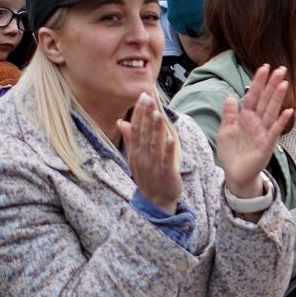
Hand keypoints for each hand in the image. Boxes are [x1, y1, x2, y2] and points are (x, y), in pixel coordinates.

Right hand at [119, 92, 182, 213]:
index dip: (139, 113)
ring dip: (156, 129)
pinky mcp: (166, 174)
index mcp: (136, 152)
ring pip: (154, 145)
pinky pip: (167, 160)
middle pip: (143, 134)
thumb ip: (131, 139)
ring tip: (157, 113)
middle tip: (148, 97)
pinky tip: (172, 138)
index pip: (136, 128)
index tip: (142, 96)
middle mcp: (142, 157)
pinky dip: (169, 150)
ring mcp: (153, 166)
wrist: (156, 200)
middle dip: (146, 115)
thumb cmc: (148, 175)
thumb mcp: (136, 157)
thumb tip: (123, 121)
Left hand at [215, 65, 292, 197]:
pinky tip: (288, 111)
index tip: (264, 68)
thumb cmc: (232, 152)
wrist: (235, 174)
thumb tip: (231, 96)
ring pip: (271, 111)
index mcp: (246, 117)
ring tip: (284, 83)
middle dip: (272, 85)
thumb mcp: (225, 131)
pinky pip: (275, 131)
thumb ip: (229, 114)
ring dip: (277, 98)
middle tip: (281, 69)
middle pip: (265, 100)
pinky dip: (281, 122)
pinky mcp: (266, 145)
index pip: (253, 96)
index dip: (258, 82)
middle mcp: (257, 122)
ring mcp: (263, 133)